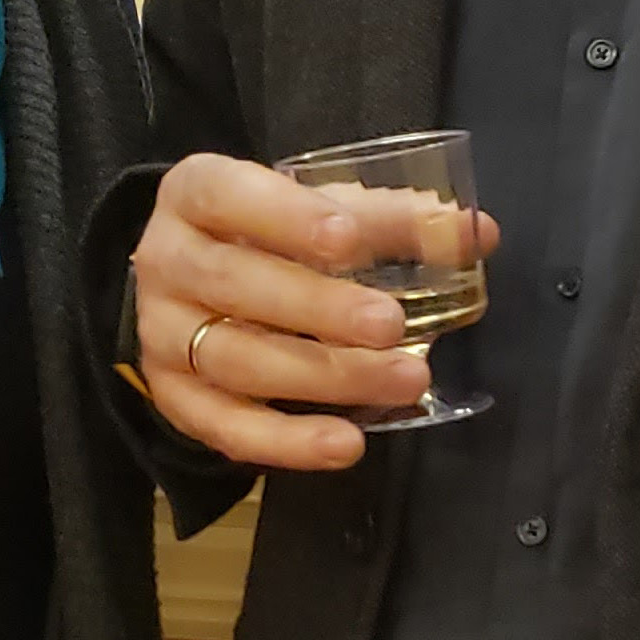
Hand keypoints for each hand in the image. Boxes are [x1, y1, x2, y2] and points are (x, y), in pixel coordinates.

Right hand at [131, 150, 497, 470]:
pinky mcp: (174, 397)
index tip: (349, 241)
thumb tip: (477, 234)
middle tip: (391, 325)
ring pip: (235, 360)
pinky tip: (347, 445)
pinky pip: (225, 427)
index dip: (285, 217)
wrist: (190, 285)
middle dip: (318, 308)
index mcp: (195, 195)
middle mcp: (167, 261)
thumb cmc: (265, 235)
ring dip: (324, 377)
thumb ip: (389, 220)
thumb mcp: (317, 210)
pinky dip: (287, 442)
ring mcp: (162, 334)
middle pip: (235, 284)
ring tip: (404, 381)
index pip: (227, 196)